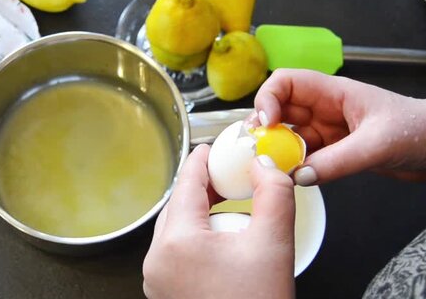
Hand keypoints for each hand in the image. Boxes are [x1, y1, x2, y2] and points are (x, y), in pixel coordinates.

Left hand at [142, 145, 294, 298]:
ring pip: (174, 227)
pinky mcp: (164, 291)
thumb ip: (275, 194)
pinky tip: (216, 233)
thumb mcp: (274, 245)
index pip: (185, 184)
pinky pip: (174, 249)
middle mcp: (156, 259)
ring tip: (225, 200)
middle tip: (225, 172)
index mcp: (176, 242)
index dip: (200, 160)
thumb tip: (266, 164)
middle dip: (200, 185)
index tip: (211, 146)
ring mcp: (157, 278)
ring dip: (197, 210)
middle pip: (177, 205)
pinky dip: (193, 234)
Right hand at [252, 69, 425, 184]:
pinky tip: (292, 178)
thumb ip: (338, 161)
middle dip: (265, 127)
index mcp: (332, 92)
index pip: (285, 82)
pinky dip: (294, 167)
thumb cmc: (417, 130)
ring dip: (278, 150)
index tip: (266, 125)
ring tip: (272, 168)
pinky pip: (304, 157)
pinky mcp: (333, 151)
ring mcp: (327, 130)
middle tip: (257, 149)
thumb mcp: (377, 144)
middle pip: (280, 109)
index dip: (268, 99)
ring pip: (288, 136)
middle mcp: (324, 109)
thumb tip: (298, 176)